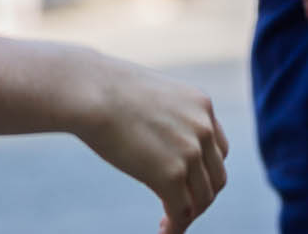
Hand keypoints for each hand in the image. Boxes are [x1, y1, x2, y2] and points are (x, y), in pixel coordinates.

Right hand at [73, 53, 228, 233]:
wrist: (89, 90)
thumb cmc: (105, 89)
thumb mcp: (150, 95)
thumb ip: (164, 116)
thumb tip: (155, 137)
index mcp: (201, 105)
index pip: (218, 150)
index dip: (204, 173)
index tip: (186, 184)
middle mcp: (204, 127)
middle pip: (215, 177)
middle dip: (199, 197)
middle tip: (177, 209)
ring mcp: (190, 152)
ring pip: (202, 199)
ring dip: (187, 216)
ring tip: (167, 224)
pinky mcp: (171, 175)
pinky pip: (182, 213)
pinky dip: (175, 228)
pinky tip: (162, 232)